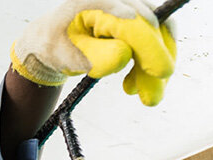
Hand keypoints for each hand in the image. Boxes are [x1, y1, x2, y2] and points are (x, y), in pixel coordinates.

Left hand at [12, 0, 175, 104]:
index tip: (162, 72)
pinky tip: (132, 85)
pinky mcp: (135, 21)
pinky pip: (153, 39)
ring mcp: (128, 8)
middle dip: (157, 62)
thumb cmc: (55, 45)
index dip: (151, 47)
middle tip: (153, 97)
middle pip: (152, 26)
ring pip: (158, 33)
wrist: (50, 41)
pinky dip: (148, 64)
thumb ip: (95, 56)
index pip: (133, 22)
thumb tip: (124, 56)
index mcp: (96, 2)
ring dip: (154, 67)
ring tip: (145, 96)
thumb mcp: (67, 55)